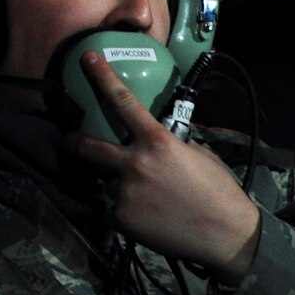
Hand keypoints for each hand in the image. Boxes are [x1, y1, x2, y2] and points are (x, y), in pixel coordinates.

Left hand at [65, 51, 260, 281]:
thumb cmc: (218, 191)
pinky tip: (149, 219)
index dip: (102, 78)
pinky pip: (114, 210)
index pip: (123, 102)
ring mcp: (125, 192)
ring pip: (106, 183)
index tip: (87, 60)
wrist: (225, 235)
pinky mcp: (122, 218)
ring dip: (117, 187)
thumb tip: (157, 141)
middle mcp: (135, 164)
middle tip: (68, 142)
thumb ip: (171, 144)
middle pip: (89, 146)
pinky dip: (126, 212)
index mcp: (157, 142)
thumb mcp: (198, 156)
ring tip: (144, 200)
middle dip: (73, 143)